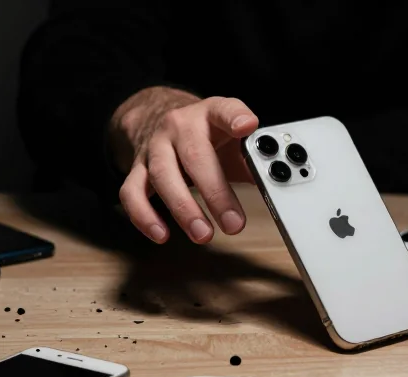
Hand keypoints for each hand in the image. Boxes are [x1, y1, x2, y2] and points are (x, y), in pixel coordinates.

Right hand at [111, 86, 257, 243]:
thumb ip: (252, 159)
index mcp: (209, 114)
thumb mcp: (231, 138)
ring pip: (163, 176)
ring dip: (183, 209)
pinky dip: (144, 216)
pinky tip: (162, 234)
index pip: (224, 109)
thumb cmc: (205, 136)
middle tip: (234, 224)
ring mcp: (154, 147)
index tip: (247, 126)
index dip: (235, 116)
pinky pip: (132, 192)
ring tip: (203, 235)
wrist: (157, 119)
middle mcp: (179, 126)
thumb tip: (276, 187)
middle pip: (195, 156)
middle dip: (216, 193)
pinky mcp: (137, 168)